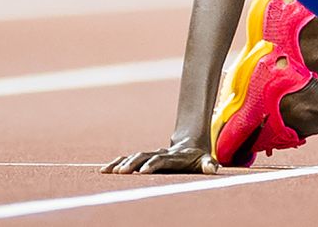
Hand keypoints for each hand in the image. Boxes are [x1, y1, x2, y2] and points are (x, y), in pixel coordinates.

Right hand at [101, 145, 215, 174]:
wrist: (190, 145)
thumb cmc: (199, 158)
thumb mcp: (206, 160)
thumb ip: (209, 164)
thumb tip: (213, 169)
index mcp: (174, 156)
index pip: (162, 159)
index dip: (153, 164)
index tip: (143, 172)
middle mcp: (160, 154)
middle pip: (144, 156)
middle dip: (133, 163)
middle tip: (122, 172)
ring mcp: (151, 155)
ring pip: (134, 156)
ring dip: (121, 163)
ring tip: (108, 171)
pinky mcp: (144, 158)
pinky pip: (128, 159)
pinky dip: (117, 163)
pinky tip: (105, 170)